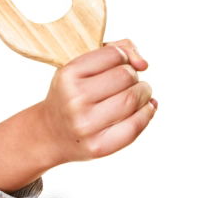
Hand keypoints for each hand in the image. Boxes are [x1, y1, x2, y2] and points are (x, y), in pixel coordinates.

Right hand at [39, 38, 156, 164]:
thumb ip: (114, 51)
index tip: (119, 65)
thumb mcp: (81, 68)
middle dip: (134, 76)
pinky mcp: (100, 146)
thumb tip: (143, 64)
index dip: (124, 57)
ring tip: (136, 95)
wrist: (50, 134)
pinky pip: (136, 125)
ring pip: (134, 98)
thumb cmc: (72, 96)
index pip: (115, 54)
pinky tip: (144, 108)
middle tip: (128, 82)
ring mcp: (86, 126)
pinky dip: (147, 112)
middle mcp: (74, 101)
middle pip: (126, 76)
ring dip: (144, 93)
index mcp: (67, 76)